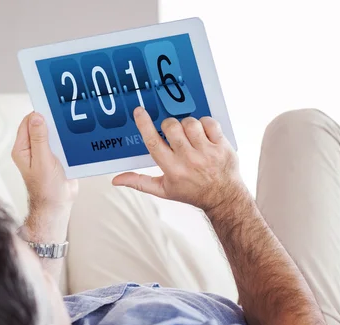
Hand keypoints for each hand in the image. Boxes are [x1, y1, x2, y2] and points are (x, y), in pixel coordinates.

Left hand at [12, 112, 77, 240]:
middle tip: (65, 113)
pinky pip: (61, 143)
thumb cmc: (46, 188)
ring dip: (62, 130)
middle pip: (41, 125)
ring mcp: (44, 153)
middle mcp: (31, 149)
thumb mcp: (43, 160)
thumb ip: (39, 138)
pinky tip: (76, 136)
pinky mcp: (56, 158)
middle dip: (52, 120)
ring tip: (73, 124)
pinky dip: (68, 139)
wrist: (58, 206)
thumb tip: (36, 116)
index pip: (28, 122)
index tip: (52, 105)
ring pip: (53, 134)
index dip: (39, 113)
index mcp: (22, 149)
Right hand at [112, 107, 244, 212]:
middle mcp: (189, 160)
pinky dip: (205, 124)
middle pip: (172, 127)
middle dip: (169, 126)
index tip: (139, 111)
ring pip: (190, 123)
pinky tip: (204, 134)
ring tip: (190, 136)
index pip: (153, 142)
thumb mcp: (163, 190)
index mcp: (172, 169)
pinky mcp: (222, 146)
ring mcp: (207, 152)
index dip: (144, 124)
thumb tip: (116, 180)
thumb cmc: (191, 192)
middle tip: (173, 133)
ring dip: (187, 125)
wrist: (223, 197)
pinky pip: (209, 122)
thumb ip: (139, 182)